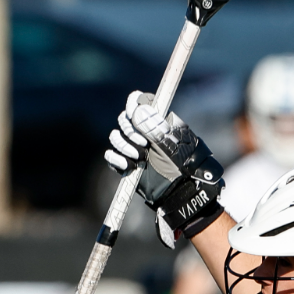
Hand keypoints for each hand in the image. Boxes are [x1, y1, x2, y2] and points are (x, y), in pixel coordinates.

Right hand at [104, 91, 222, 246]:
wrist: (181, 190)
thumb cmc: (183, 164)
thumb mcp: (171, 142)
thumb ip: (152, 126)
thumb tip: (136, 109)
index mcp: (157, 122)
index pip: (140, 103)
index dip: (133, 103)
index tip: (133, 111)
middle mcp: (143, 133)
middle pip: (124, 120)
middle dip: (130, 130)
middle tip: (144, 143)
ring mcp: (133, 148)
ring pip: (115, 137)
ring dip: (123, 145)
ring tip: (139, 157)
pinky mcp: (124, 164)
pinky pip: (110, 156)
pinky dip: (115, 158)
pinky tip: (127, 165)